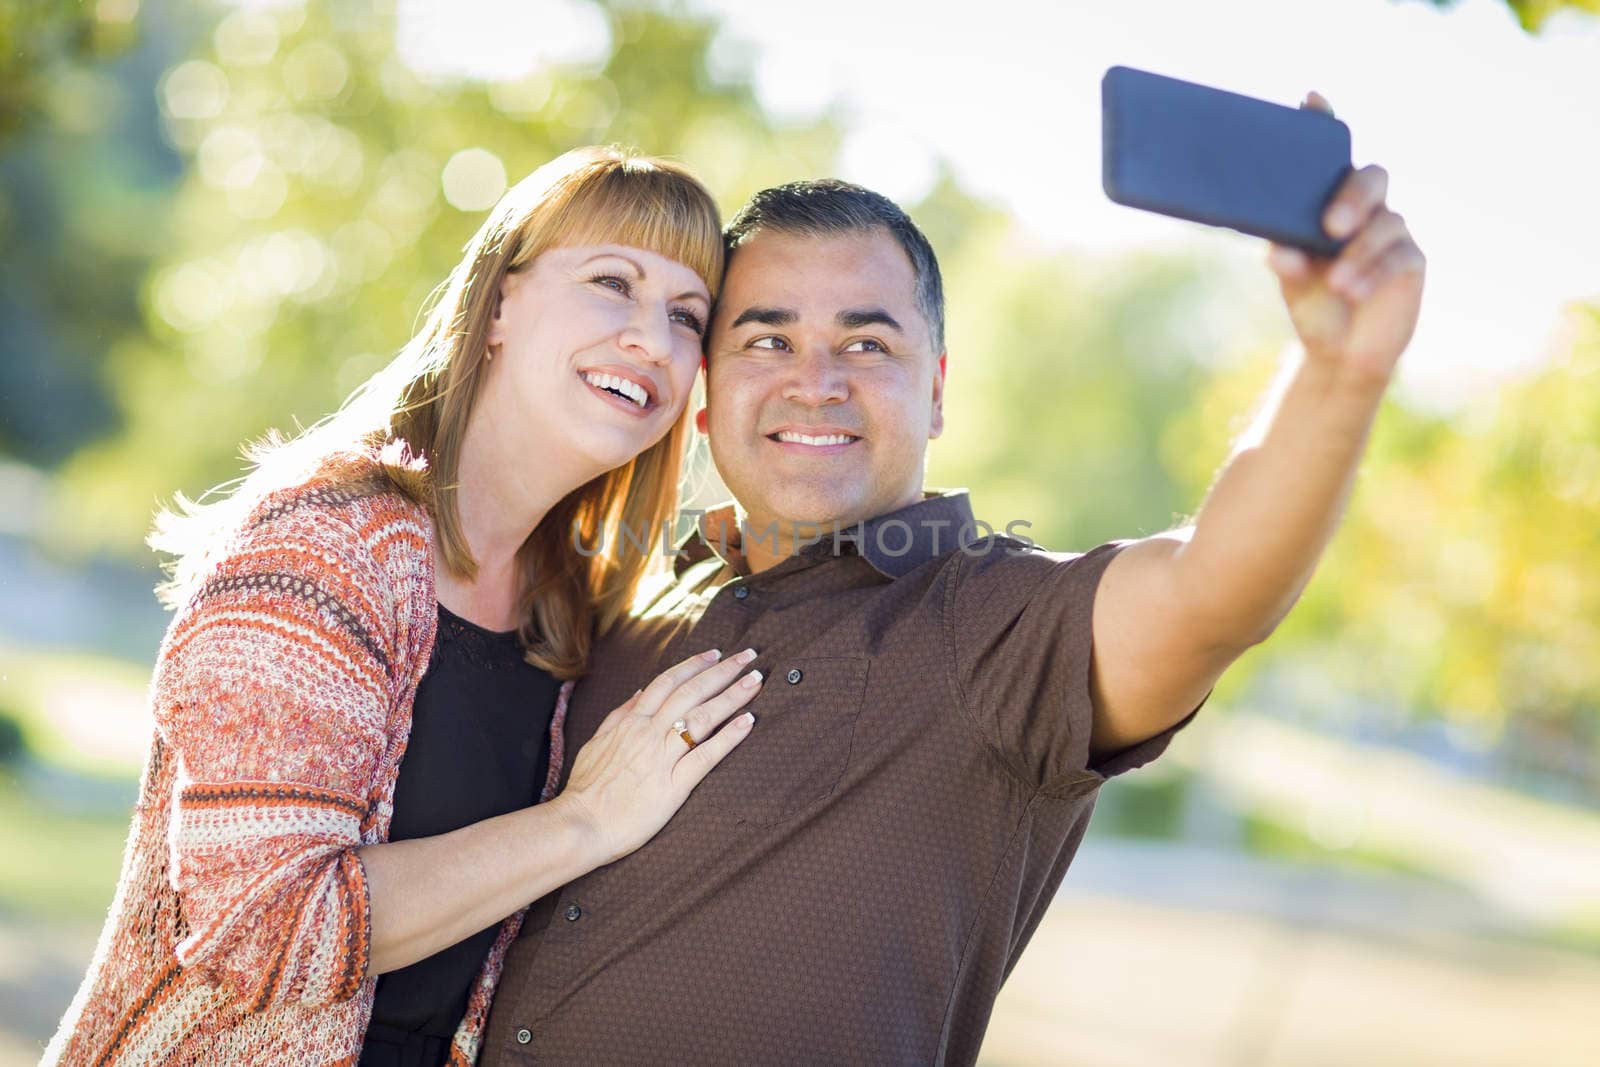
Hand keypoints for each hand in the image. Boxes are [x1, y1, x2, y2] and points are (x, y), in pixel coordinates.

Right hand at [554, 648, 761, 863]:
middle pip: (691, 692)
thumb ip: (620, 715)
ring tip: (756, 681)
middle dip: (723, 671)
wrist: (581, 824)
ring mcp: (662, 758)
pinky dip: (729, 737)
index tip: (716, 654)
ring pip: (703, 717)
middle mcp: (648, 733)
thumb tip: (641, 691)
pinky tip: (749, 722)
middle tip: (748, 656)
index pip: (668, 682)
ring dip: (732, 696)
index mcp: (631, 722)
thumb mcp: (597, 742)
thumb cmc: (586, 789)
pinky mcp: (674, 786)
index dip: (694, 665)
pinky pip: (706, 756)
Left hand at [1266, 91, 1426, 386]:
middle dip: (1353, 196)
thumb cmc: (1311, 301)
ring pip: (1385, 224)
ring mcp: (1392, 231)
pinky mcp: (1411, 262)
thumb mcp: (1290, 278)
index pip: (1330, 154)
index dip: (1324, 122)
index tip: (1310, 100)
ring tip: (1335, 283)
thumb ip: (1284, 258)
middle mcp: (1365, 207)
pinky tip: (1351, 291)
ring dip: (1358, 255)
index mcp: (1330, 200)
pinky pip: (1399, 258)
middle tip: (1330, 226)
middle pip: (1371, 178)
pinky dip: (1373, 273)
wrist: (1338, 350)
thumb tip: (1280, 248)